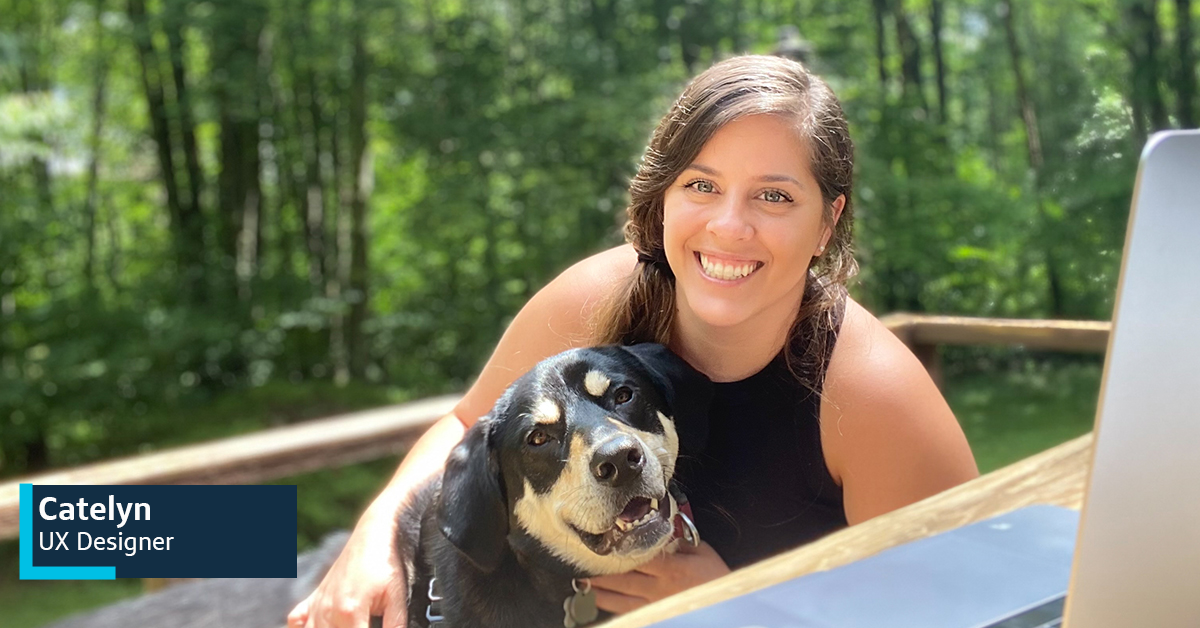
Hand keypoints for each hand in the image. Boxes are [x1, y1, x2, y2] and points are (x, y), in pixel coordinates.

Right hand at [288, 503, 408, 627]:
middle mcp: (328, 611)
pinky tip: (318, 625)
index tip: (375, 627)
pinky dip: (303, 626)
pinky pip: (296, 620)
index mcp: (350, 612)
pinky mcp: (314, 597)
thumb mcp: (397, 597)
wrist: (373, 535)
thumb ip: (395, 626)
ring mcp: (318, 604)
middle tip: (366, 622)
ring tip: (349, 622)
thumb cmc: (386, 565)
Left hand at [588, 541, 729, 613]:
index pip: (638, 558)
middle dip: (601, 576)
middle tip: (580, 570)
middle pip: (624, 581)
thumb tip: (661, 524)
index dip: (617, 554)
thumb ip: (680, 537)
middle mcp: (660, 589)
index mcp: (671, 568)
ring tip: (585, 588)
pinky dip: (617, 611)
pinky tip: (603, 607)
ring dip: (602, 595)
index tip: (600, 547)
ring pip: (623, 601)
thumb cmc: (715, 575)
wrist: (727, 603)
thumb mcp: (702, 550)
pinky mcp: (659, 615)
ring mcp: (657, 605)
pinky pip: (632, 614)